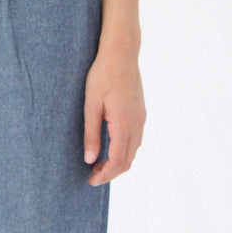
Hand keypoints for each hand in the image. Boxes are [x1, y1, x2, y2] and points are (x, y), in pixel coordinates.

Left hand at [83, 45, 146, 185]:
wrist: (121, 53)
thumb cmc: (103, 74)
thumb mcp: (91, 103)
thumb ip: (91, 133)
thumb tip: (90, 159)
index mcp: (123, 123)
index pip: (118, 161)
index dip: (105, 175)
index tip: (91, 180)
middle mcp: (137, 124)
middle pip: (128, 160)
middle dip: (111, 172)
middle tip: (92, 174)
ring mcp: (141, 118)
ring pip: (133, 150)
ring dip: (118, 161)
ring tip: (99, 162)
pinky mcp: (141, 112)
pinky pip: (136, 139)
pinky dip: (124, 150)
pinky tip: (111, 145)